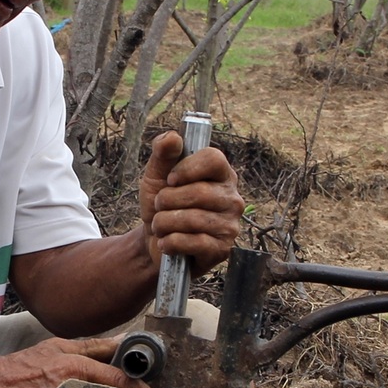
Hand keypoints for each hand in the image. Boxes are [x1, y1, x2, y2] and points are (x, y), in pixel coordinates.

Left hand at [138, 130, 244, 272]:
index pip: (214, 159)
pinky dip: (171, 242)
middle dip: (167, 200)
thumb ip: (162, 153)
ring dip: (164, 223)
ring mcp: (230, 225)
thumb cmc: (161, 205)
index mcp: (221, 175)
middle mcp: (232, 198)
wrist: (154, 242)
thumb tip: (173, 137)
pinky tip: (166, 243)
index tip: (170, 179)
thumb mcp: (156, 175)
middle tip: (159, 206)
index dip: (188, 168)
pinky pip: (194, 242)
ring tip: (160, 226)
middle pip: (199, 192)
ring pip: (193, 219)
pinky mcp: (222, 250)